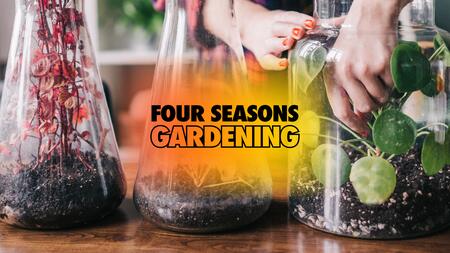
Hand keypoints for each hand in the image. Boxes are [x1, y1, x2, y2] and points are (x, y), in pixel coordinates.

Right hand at [237, 1, 314, 70]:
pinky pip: (267, 61)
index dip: (300, 19)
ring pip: (271, 42)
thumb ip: (309, 23)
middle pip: (279, 27)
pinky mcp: (262, 56)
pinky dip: (275, 64)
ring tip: (289, 43)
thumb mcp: (289, 19)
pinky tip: (284, 64)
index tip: (311, 23)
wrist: (250, 27)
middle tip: (299, 32)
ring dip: (280, 43)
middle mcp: (271, 29)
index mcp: (280, 18)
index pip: (290, 17)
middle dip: (289, 29)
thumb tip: (340, 21)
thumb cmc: (278, 26)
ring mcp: (266, 43)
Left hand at [324, 0, 406, 135]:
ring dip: (383, 92)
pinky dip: (392, 81)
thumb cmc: (353, 41)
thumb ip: (345, 88)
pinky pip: (392, 86)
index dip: (353, 124)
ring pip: (380, 98)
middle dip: (372, 105)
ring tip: (378, 75)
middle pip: (364, 108)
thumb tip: (358, 114)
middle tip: (374, 93)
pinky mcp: (382, 65)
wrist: (369, 17)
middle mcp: (345, 74)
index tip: (364, 131)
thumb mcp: (340, 64)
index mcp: (332, 75)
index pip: (340, 110)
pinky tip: (384, 66)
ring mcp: (364, 69)